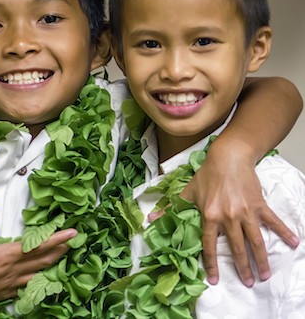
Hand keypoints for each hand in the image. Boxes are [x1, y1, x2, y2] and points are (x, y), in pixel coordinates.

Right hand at [0, 190, 76, 316]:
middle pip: (43, 259)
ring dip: (51, 265)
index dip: (58, 238)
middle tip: (73, 243)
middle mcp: (14, 269)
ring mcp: (10, 283)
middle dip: (60, 250)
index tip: (73, 233)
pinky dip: (35, 280)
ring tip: (61, 258)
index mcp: (8, 254)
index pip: (39, 245)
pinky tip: (37, 279)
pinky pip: (24, 286)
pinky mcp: (3, 293)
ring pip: (37, 273)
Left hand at [179, 142, 298, 286]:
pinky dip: (284, 232)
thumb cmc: (207, 175)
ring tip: (265, 275)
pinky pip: (273, 221)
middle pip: (237, 248)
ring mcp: (245, 212)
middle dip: (242, 268)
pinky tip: (294, 243)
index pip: (209, 245)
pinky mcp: (258, 205)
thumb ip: (171, 208)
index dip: (211, 263)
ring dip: (261, 260)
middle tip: (248, 284)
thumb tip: (152, 218)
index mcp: (209, 215)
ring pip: (255, 241)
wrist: (228, 157)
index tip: (213, 280)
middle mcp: (228, 216)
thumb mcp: (187, 192)